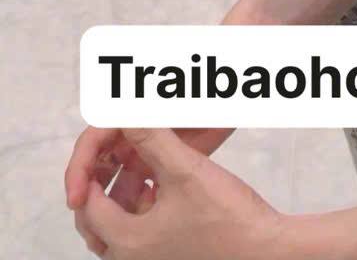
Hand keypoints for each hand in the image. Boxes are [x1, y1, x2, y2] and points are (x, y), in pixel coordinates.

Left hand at [66, 124, 232, 255]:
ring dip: (124, 196)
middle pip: (99, 221)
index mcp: (128, 241)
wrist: (263, 250)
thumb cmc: (226, 218)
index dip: (89, 172)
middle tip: (114, 157)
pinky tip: (162, 185)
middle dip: (102, 186)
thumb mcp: (185, 169)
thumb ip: (151, 138)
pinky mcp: (170, 256)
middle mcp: (133, 258)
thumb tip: (124, 114)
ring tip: (139, 166)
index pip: (90, 205)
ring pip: (120, 227)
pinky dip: (144, 207)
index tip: (103, 147)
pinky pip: (142, 233)